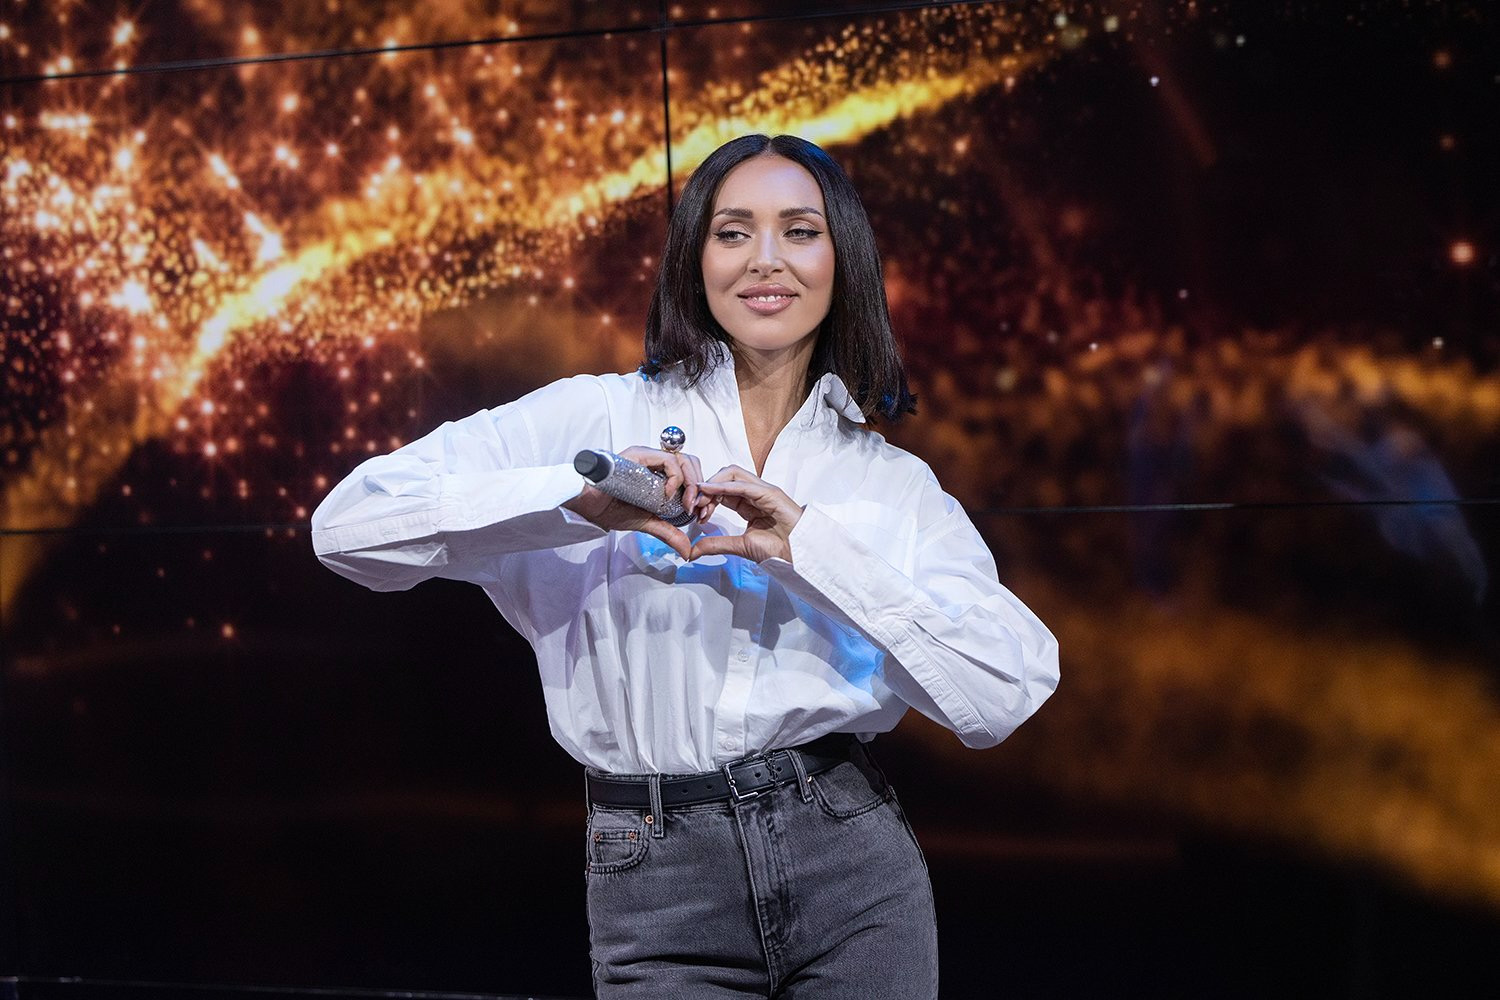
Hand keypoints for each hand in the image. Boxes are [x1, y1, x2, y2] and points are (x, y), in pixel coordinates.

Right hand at [563, 446, 716, 559]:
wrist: (589, 508)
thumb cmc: (610, 508)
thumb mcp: (648, 523)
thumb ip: (669, 533)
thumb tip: (687, 550)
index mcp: (658, 473)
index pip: (689, 472)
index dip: (698, 490)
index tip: (698, 511)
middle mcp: (655, 461)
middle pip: (691, 462)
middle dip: (699, 486)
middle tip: (695, 507)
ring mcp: (648, 456)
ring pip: (683, 459)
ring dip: (691, 482)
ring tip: (685, 502)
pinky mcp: (640, 455)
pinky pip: (668, 459)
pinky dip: (675, 477)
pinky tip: (668, 494)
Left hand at [690, 466, 803, 563]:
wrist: (798, 555)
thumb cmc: (778, 549)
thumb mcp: (739, 546)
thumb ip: (717, 544)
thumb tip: (693, 550)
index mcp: (748, 503)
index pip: (722, 490)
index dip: (706, 497)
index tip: (694, 512)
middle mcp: (755, 493)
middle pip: (725, 476)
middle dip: (706, 487)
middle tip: (694, 504)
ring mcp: (763, 491)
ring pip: (733, 473)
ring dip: (713, 484)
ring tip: (701, 499)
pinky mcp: (771, 493)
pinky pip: (744, 484)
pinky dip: (725, 485)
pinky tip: (711, 491)